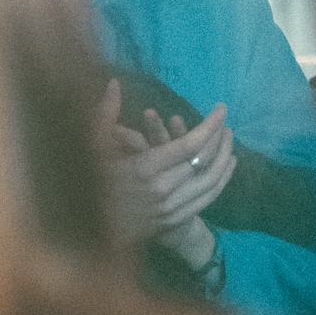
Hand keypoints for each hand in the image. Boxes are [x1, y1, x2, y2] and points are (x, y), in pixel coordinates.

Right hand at [95, 81, 236, 266]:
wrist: (85, 230)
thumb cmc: (86, 183)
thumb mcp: (90, 147)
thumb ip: (105, 114)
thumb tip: (114, 84)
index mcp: (143, 168)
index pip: (189, 144)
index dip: (210, 125)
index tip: (221, 109)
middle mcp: (162, 189)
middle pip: (204, 162)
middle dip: (220, 139)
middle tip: (226, 123)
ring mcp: (170, 208)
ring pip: (210, 181)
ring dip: (225, 158)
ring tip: (230, 140)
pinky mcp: (173, 220)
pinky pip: (207, 199)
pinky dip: (222, 180)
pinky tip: (226, 167)